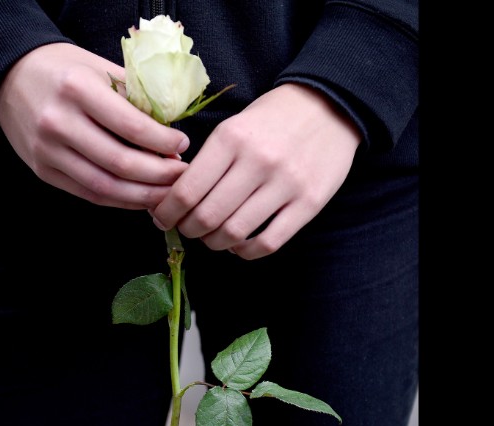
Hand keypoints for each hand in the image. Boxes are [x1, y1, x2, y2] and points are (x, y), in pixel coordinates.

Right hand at [0, 43, 190, 209]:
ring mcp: (47, 151)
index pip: (131, 126)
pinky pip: (88, 193)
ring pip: (105, 186)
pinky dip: (119, 200)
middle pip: (120, 163)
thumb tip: (171, 131)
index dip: (163, 142)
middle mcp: (58, 122)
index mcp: (77, 89)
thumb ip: (133, 97)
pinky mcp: (42, 171)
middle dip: (160, 174)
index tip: (183, 144)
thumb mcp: (99, 68)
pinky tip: (140, 196)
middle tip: (182, 174)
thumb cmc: (63, 70)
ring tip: (167, 192)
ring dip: (142, 195)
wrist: (9, 78)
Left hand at [150, 83, 362, 258]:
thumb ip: (208, 161)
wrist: (331, 107)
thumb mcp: (234, 126)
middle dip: (188, 230)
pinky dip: (246, 252)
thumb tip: (175, 198)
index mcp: (231, 138)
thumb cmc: (273, 119)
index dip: (167, 212)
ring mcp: (286, 184)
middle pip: (207, 216)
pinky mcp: (309, 203)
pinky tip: (239, 244)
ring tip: (211, 237)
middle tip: (187, 228)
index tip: (162, 218)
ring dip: (214, 242)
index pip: (187, 190)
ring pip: (234, 233)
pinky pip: (269, 242)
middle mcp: (257, 161)